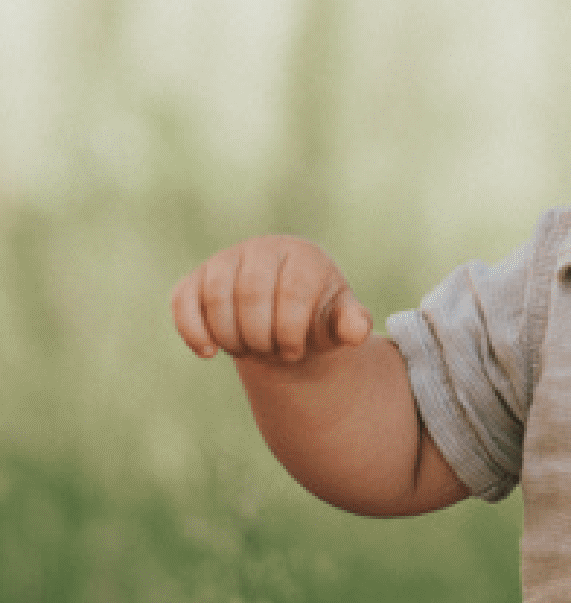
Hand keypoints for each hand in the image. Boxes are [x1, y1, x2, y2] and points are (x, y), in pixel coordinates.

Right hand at [171, 236, 371, 362]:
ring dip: (232, 336)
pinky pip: (183, 301)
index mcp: (302, 254)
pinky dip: (193, 331)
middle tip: (272, 353)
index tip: (295, 351)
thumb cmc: (315, 318)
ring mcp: (224, 261)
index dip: (291, 331)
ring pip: (216, 296)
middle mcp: (261, 249)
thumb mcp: (339, 323)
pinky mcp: (195, 280)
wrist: (284, 318)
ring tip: (249, 351)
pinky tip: (209, 353)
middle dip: (261, 335)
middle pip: (251, 293)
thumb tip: (356, 331)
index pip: (292, 290)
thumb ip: (351, 324)